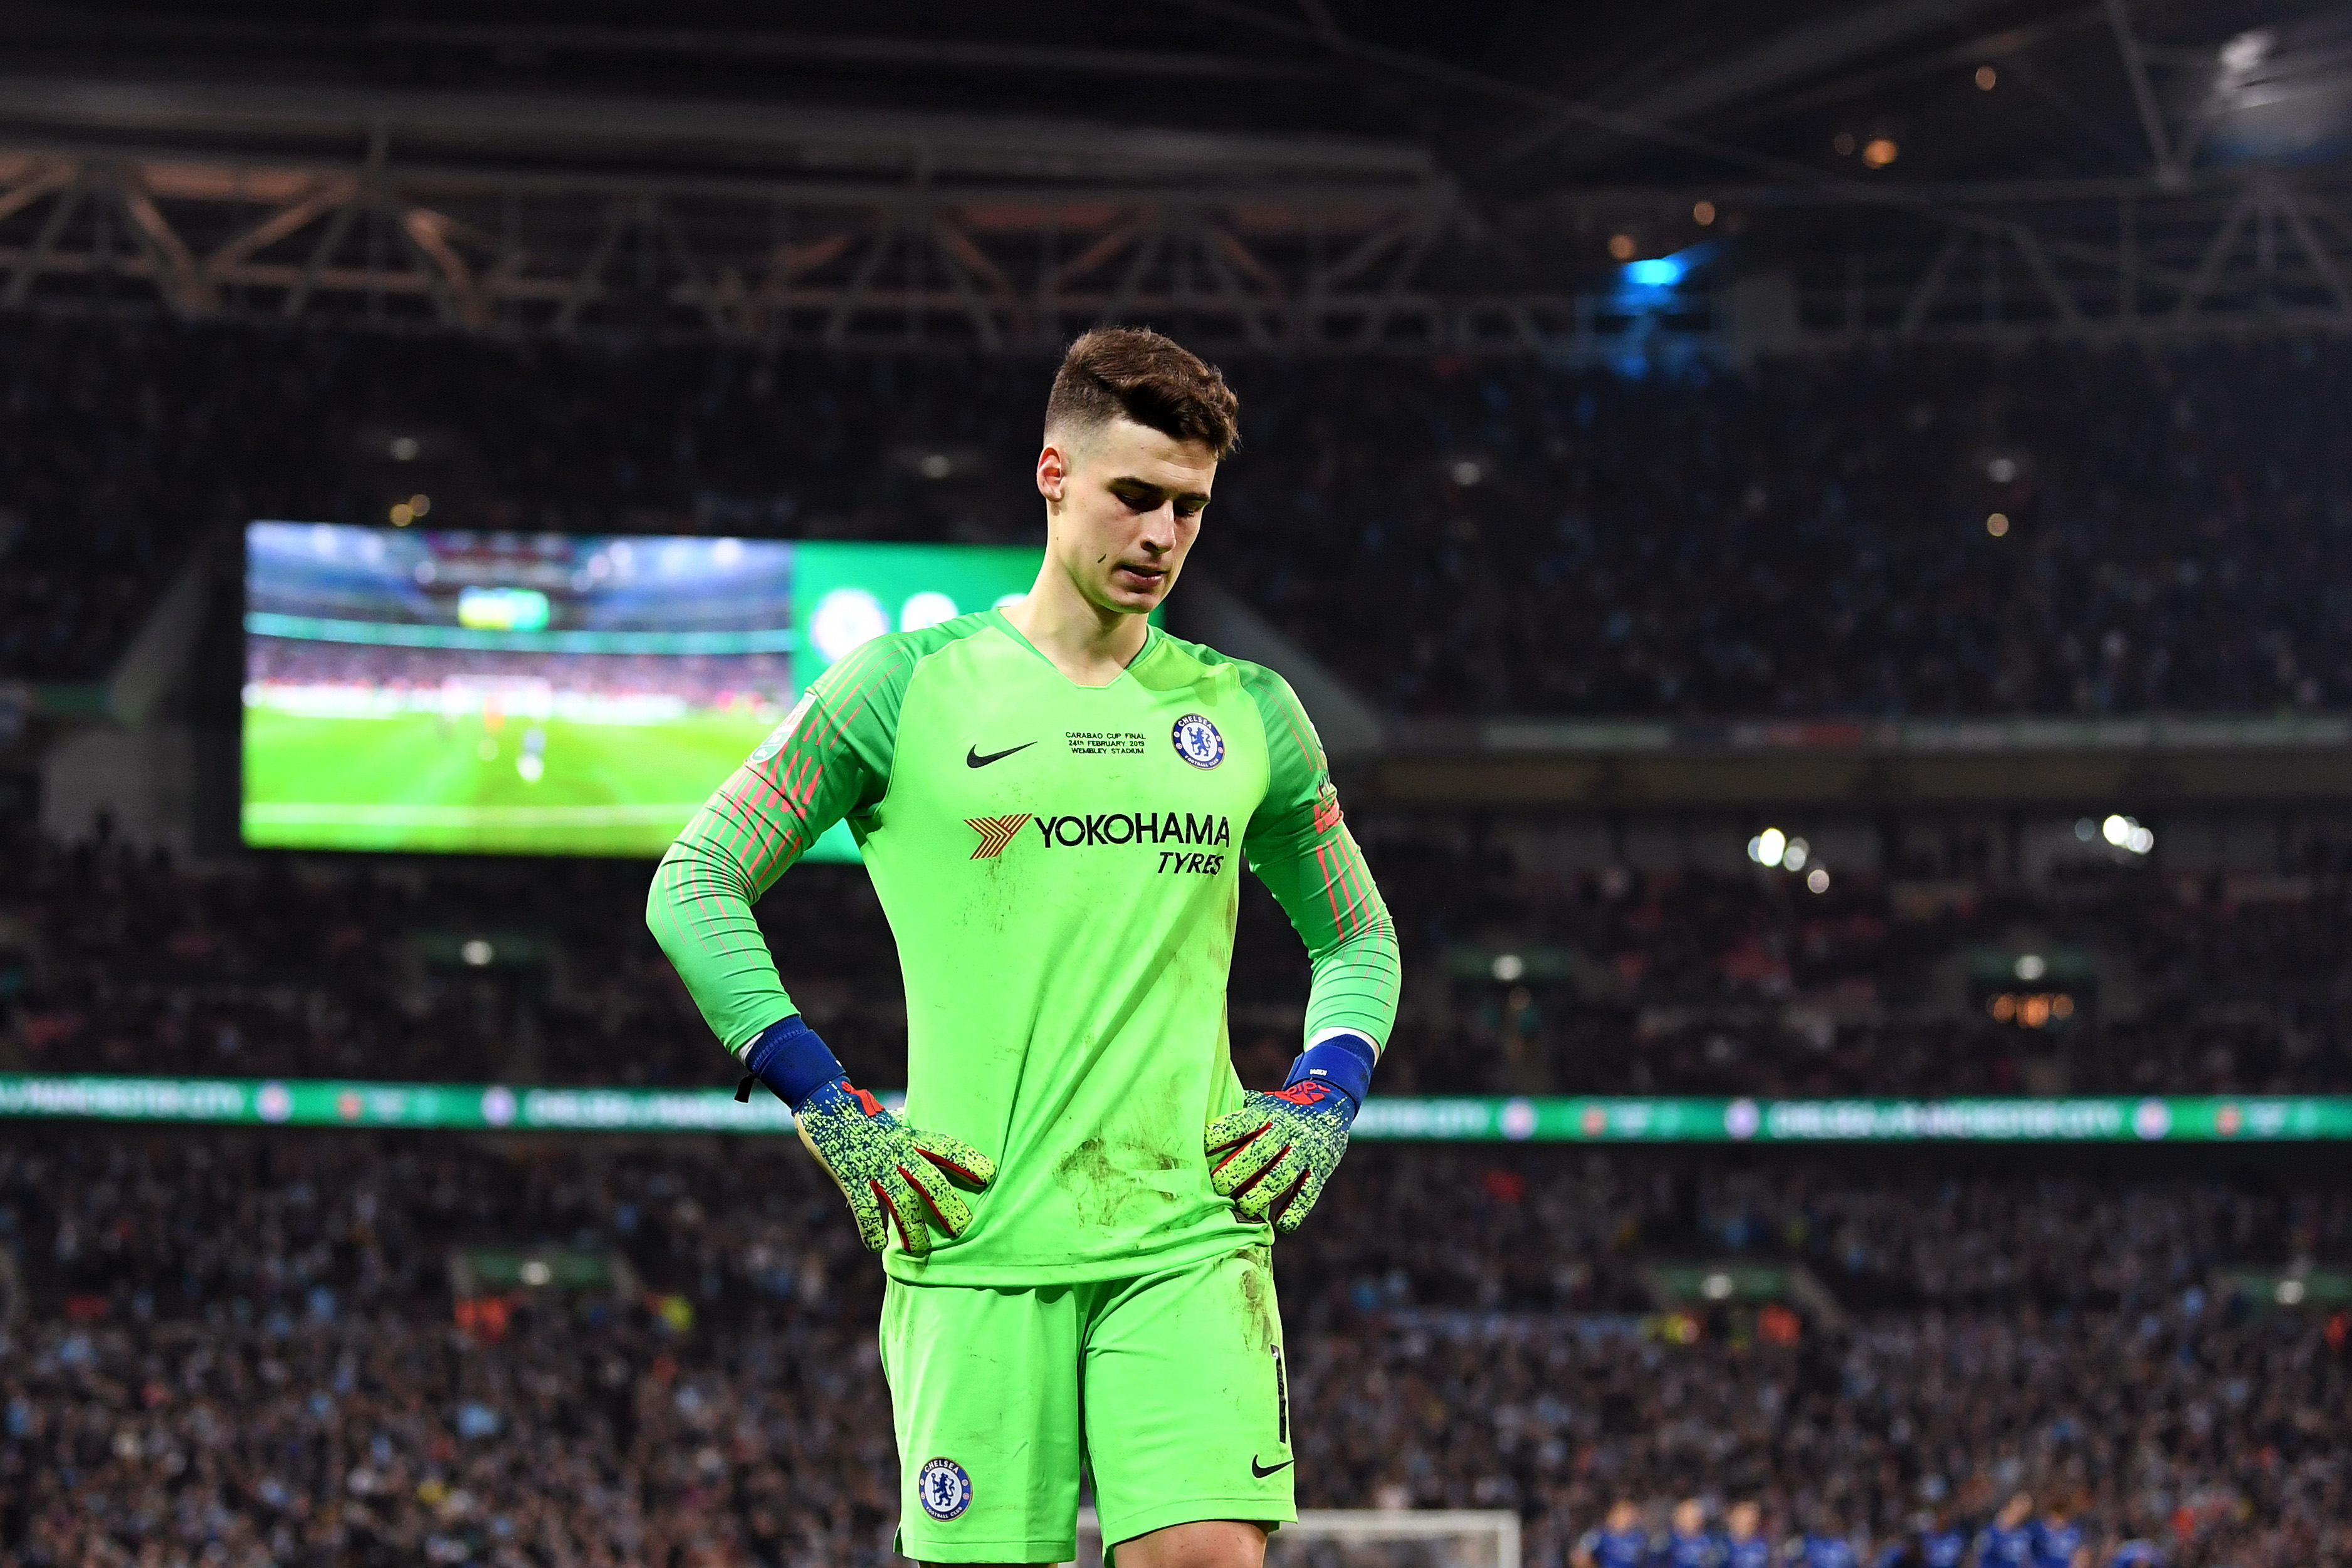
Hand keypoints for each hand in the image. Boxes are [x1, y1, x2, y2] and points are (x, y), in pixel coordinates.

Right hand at [736, 1014, 992, 1255]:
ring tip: (922, 1249)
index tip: (990, 1174)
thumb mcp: (891, 1123)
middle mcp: (895, 1151)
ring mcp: (873, 1164)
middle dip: (947, 1204)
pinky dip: (870, 1229)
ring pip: (900, 1200)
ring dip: (912, 1228)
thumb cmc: (860, 1114)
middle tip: (963, 1227)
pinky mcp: (849, 1175)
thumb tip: (924, 1152)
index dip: (968, 1160)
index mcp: (908, 1136)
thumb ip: (907, 1138)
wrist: (823, 1102)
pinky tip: (876, 1246)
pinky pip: (863, 1207)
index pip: (944, 1147)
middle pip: (929, 1180)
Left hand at [1204, 1031, 1375, 1236]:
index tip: (1200, 1151)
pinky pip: (1308, 1195)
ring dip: (1260, 1196)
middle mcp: (1286, 1130)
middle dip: (1235, 1173)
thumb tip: (1190, 1125)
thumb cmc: (1278, 1112)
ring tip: (1244, 1209)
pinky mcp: (1320, 1171)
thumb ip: (1234, 1113)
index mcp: (1266, 1112)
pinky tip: (1279, 1224)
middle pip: (1259, 1153)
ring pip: (1281, 1177)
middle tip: (1218, 1188)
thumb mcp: (1259, 1103)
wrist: (1328, 1108)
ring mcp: (1305, 1152)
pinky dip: (1294, 1212)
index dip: (1219, 1137)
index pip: (1240, 1124)